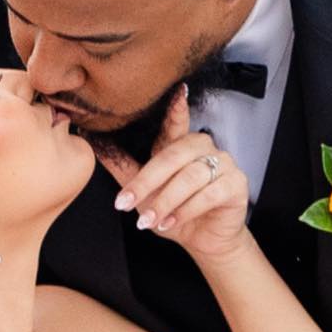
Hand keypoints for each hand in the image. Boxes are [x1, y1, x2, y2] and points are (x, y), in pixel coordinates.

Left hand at [105, 80, 252, 265]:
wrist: (202, 240)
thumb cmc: (174, 212)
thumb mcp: (144, 192)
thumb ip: (124, 168)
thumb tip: (96, 144)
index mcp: (181, 143)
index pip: (176, 122)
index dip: (177, 108)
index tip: (177, 91)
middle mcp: (204, 147)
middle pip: (172, 156)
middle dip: (146, 182)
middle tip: (126, 203)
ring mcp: (223, 163)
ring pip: (190, 177)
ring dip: (165, 202)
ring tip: (148, 220)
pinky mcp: (236, 184)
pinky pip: (208, 194)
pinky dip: (185, 210)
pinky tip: (171, 222)